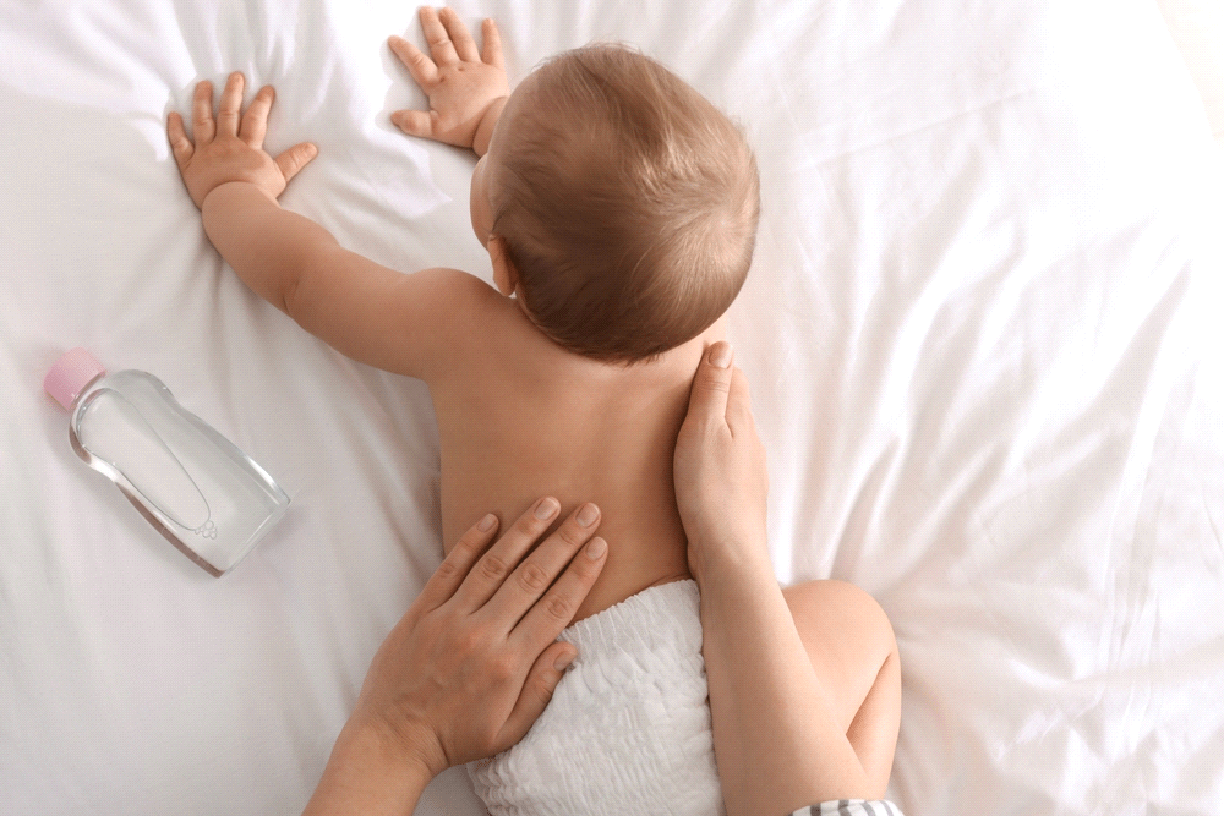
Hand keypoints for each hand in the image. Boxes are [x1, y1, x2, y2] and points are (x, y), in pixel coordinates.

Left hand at [167, 72, 317, 208]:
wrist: (235, 208)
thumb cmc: (259, 194)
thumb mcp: (280, 176)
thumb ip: (294, 160)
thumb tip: (313, 147)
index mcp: (247, 147)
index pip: (255, 118)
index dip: (262, 102)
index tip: (266, 88)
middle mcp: (225, 144)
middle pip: (228, 112)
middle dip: (233, 92)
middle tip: (235, 75)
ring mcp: (206, 153)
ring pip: (202, 121)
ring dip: (202, 101)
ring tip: (204, 84)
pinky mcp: (190, 165)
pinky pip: (180, 144)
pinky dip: (175, 129)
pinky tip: (173, 114)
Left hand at [350, 498, 607, 778]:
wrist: (391, 740)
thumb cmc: (456, 739)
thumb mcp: (509, 730)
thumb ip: (542, 688)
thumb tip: (570, 647)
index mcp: (508, 664)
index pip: (555, 607)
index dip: (581, 574)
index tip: (600, 545)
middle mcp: (481, 635)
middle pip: (531, 577)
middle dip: (564, 540)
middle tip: (588, 510)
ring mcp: (449, 620)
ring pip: (493, 564)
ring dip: (524, 530)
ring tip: (548, 503)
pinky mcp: (421, 613)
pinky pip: (449, 570)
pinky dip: (470, 542)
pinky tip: (491, 518)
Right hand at [389, 7, 507, 153]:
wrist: (492, 126)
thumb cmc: (465, 129)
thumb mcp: (434, 129)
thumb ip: (413, 122)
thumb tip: (393, 117)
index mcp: (439, 83)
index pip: (417, 63)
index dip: (404, 50)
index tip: (394, 38)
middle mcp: (455, 70)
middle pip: (440, 44)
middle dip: (431, 26)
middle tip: (425, 9)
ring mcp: (475, 68)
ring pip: (463, 41)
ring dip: (453, 25)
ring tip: (446, 10)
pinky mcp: (494, 70)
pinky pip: (493, 49)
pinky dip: (491, 34)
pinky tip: (488, 22)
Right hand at [673, 341, 769, 575]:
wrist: (728, 554)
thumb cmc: (710, 491)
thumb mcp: (704, 430)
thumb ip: (713, 390)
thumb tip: (724, 346)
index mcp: (741, 420)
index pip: (733, 375)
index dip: (714, 362)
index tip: (688, 353)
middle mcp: (750, 441)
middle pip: (734, 403)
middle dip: (713, 388)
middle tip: (680, 380)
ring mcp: (746, 469)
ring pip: (729, 433)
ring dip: (710, 421)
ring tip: (682, 417)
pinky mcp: (736, 494)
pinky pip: (723, 460)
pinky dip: (710, 450)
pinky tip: (693, 460)